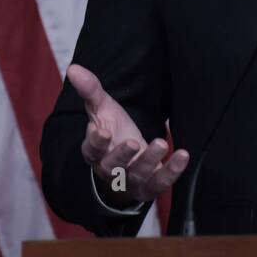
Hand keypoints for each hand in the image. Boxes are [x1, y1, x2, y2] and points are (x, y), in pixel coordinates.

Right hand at [70, 63, 188, 207]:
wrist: (126, 162)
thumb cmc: (113, 131)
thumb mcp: (102, 109)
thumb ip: (91, 91)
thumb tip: (74, 68)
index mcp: (94, 151)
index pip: (92, 149)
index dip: (96, 142)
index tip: (102, 131)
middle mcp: (109, 169)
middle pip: (113, 166)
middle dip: (123, 154)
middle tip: (133, 142)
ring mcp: (129, 181)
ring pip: (136, 175)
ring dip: (149, 161)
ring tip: (161, 143)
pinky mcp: (148, 187)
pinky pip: (159, 183)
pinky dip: (171, 172)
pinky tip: (182, 156)